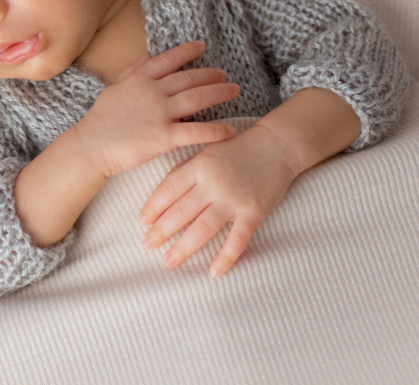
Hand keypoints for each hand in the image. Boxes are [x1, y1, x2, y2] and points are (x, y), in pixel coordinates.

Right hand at [73, 40, 239, 178]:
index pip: (168, 59)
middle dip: (211, 75)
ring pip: (198, 98)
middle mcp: (153, 91)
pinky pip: (196, 131)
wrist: (93, 145)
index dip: (187, 51)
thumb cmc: (102, 118)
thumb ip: (134, 71)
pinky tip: (229, 131)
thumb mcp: (115, 87)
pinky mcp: (164, 137)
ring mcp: (159, 113)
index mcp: (140, 79)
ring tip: (234, 91)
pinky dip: (215, 131)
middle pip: (189, 78)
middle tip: (225, 75)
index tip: (201, 46)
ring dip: (219, 93)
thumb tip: (148, 54)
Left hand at [138, 122, 299, 276]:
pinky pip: (238, 238)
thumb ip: (185, 171)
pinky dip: (226, 257)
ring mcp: (234, 199)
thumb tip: (162, 195)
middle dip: (161, 231)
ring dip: (184, 247)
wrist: (277, 145)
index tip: (141, 223)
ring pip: (204, 228)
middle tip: (147, 245)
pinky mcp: (254, 212)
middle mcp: (213, 183)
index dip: (153, 207)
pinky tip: (213, 272)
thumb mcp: (206, 152)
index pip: (169, 189)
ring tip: (169, 261)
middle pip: (182, 211)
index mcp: (198, 167)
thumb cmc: (237, 149)